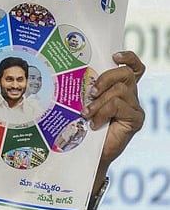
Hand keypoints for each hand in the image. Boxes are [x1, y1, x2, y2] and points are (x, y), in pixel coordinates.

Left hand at [83, 51, 145, 165]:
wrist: (89, 153)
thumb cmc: (83, 127)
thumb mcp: (84, 104)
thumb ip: (88, 91)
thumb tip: (73, 76)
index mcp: (120, 88)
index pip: (133, 68)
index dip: (128, 58)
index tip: (114, 56)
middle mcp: (130, 95)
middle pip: (126, 74)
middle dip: (106, 78)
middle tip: (91, 92)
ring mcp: (134, 107)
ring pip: (120, 90)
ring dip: (99, 101)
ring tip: (87, 113)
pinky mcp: (135, 119)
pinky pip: (119, 105)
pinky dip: (103, 112)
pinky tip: (94, 122)